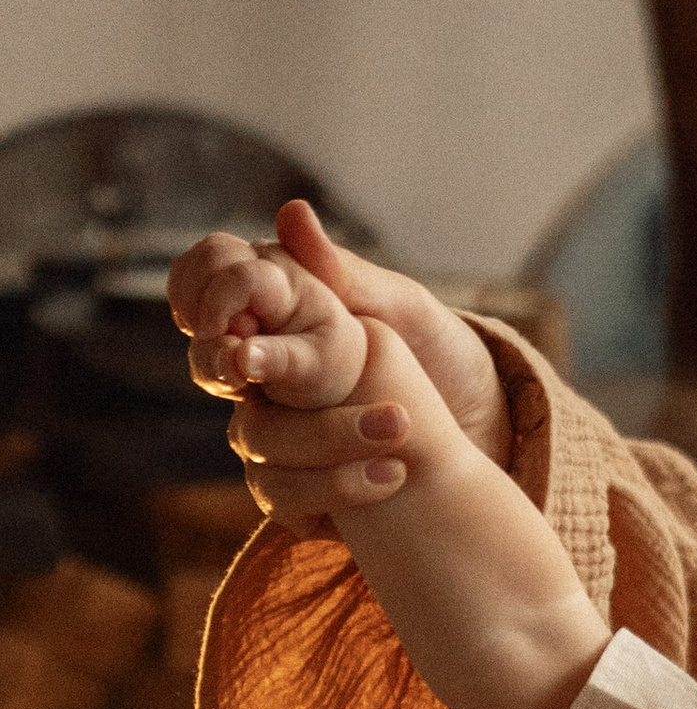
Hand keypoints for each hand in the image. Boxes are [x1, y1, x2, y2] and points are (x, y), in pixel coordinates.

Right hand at [170, 199, 511, 532]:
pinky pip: (283, 494)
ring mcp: (276, 429)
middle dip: (231, 369)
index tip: (229, 313)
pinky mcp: (300, 485)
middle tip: (266, 373)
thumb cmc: (441, 354)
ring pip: (250, 438)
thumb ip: (347, 274)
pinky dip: (335, 489)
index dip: (201, 295)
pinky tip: (392, 478)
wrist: (483, 430)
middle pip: (210, 367)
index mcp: (280, 312)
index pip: (201, 286)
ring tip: (397, 430)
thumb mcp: (405, 309)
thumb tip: (290, 213)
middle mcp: (264, 371)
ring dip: (321, 438)